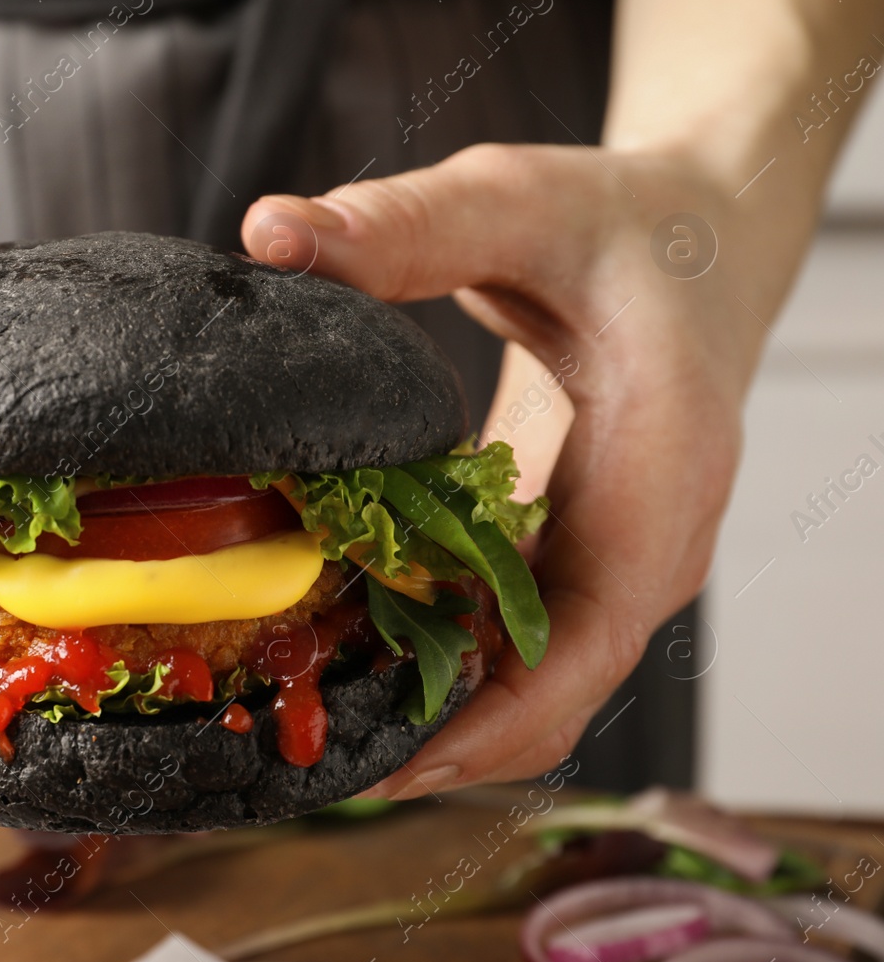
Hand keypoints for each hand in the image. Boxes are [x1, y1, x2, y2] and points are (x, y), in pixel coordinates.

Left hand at [243, 142, 794, 797]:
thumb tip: (270, 232)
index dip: (493, 721)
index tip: (391, 759)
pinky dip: (431, 652)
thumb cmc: (617, 223)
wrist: (692, 237)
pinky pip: (507, 635)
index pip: (588, 643)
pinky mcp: (574, 553)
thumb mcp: (516, 202)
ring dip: (423, 703)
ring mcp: (614, 559)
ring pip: (526, 677)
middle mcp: (648, 542)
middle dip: (433, 735)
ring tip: (298, 706)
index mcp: (662, 471)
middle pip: (549, 691)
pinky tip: (337, 642)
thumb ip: (404, 225)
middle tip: (301, 745)